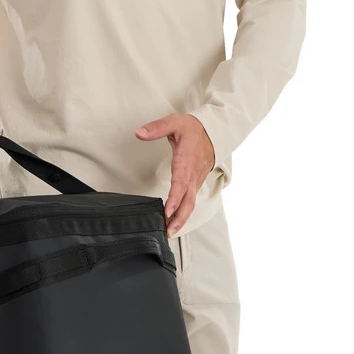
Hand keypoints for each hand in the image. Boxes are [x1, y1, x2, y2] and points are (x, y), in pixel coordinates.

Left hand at [134, 113, 215, 236]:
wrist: (213, 132)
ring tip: (170, 232)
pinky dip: (183, 213)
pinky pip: (190, 201)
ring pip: (190, 204)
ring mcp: (195, 180)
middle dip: (179, 218)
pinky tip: (174, 221)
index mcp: (186, 160)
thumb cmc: (193, 129)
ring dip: (181, 219)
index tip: (167, 211)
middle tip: (168, 231)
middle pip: (188, 201)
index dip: (175, 198)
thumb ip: (157, 128)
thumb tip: (140, 133)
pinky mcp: (195, 184)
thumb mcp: (174, 122)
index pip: (180, 182)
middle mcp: (192, 174)